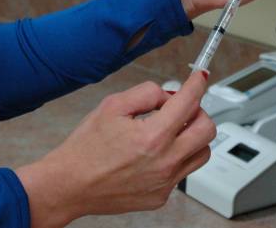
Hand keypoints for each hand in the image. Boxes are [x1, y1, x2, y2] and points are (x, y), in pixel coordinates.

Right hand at [16, 73, 213, 227]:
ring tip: (171, 132)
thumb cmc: (85, 148)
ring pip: (202, 152)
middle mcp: (164, 162)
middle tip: (184, 109)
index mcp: (152, 136)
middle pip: (207, 129)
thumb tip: (170, 95)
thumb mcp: (112, 106)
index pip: (189, 102)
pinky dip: (176, 158)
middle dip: (199, 112)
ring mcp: (165, 182)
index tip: (200, 78)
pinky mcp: (161, 196)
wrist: (68, 186)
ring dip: (193, 137)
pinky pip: (183, 172)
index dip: (197, 84)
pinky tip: (155, 154)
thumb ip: (147, 94)